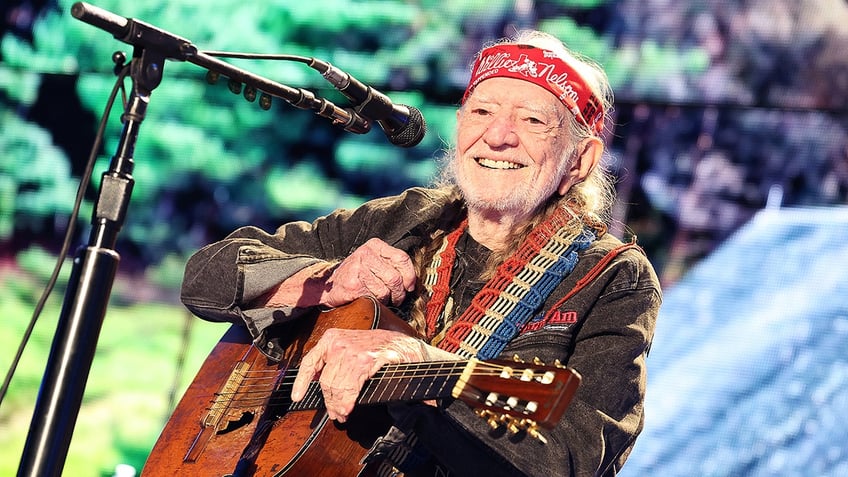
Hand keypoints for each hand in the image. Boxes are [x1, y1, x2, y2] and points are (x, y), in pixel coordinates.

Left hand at [289, 328, 425, 421]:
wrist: (406, 346)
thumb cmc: (379, 348)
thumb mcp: (352, 347)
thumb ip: (335, 361)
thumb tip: (320, 383)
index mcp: (332, 338)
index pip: (310, 361)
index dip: (302, 382)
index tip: (297, 397)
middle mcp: (339, 342)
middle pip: (325, 381)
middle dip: (329, 401)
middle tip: (335, 413)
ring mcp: (353, 351)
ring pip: (336, 387)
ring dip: (338, 405)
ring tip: (342, 414)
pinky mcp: (367, 360)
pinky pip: (350, 388)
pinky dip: (347, 402)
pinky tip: (348, 409)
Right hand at [322, 238, 416, 306]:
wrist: (328, 285)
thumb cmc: (356, 275)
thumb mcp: (373, 261)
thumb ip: (392, 265)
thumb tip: (412, 283)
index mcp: (374, 245)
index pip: (402, 258)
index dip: (410, 275)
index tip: (410, 286)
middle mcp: (366, 254)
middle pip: (395, 278)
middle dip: (399, 293)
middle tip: (397, 298)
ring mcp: (358, 269)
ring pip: (386, 290)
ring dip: (387, 300)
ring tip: (380, 298)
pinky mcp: (353, 285)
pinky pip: (374, 298)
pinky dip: (376, 303)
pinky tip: (369, 298)